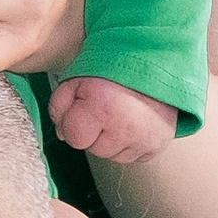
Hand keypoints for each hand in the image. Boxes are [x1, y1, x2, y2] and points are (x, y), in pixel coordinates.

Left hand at [48, 73, 176, 164]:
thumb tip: (62, 133)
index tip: (83, 110)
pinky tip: (131, 123)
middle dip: (94, 132)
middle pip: (94, 149)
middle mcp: (125, 127)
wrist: (155, 61)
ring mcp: (144, 138)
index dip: (74, 123)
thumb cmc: (116, 67)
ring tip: (120, 114)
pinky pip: (133, 156)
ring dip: (112, 140)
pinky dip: (130, 144)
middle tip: (105, 109)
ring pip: (113, 156)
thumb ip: (60, 106)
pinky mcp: (157, 144)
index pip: (74, 138)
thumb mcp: (78, 77)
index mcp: (102, 106)